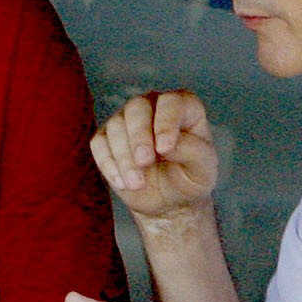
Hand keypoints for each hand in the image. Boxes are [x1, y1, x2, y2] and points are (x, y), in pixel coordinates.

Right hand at [90, 91, 218, 219]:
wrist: (168, 199)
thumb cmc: (190, 178)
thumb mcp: (203, 170)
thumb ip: (192, 152)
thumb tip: (165, 145)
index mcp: (183, 108)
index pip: (171, 102)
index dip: (166, 122)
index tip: (165, 149)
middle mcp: (153, 106)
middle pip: (137, 107)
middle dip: (139, 136)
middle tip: (144, 163)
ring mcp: (127, 119)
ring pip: (116, 125)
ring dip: (124, 157)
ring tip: (137, 184)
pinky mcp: (107, 137)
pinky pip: (99, 143)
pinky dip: (108, 163)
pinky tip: (122, 183)